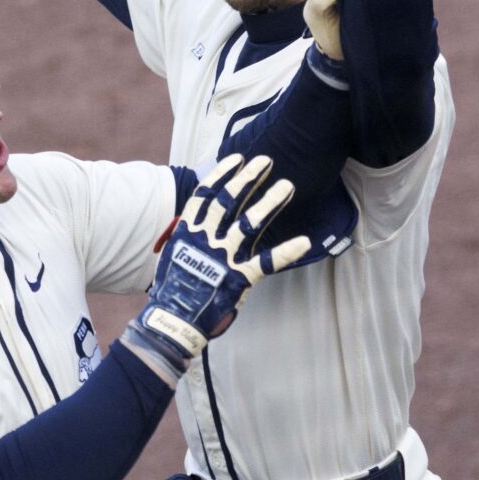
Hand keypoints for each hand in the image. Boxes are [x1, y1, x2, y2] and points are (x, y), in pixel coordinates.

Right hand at [124, 156, 317, 381]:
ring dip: (269, 203)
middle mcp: (206, 239)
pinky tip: (305, 242)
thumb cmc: (173, 289)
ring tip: (286, 186)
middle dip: (248, 179)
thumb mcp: (175, 254)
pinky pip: (267, 263)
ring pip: (249, 223)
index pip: (206, 195)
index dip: (222, 175)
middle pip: (230, 201)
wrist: (173, 320)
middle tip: (266, 161)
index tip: (237, 159)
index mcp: (188, 232)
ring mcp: (223, 257)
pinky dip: (286, 252)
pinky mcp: (239, 278)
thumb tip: (201, 220)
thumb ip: (192, 235)